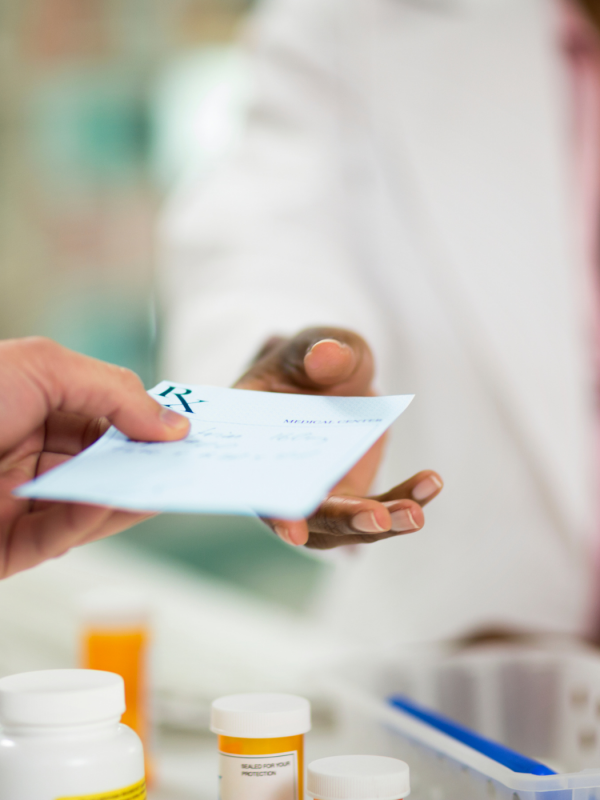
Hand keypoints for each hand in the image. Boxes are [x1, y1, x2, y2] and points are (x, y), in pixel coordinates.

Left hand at [0, 337, 189, 577]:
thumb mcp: (45, 368)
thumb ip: (116, 393)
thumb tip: (173, 425)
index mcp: (41, 407)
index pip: (112, 419)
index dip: (152, 423)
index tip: (191, 430)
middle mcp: (36, 454)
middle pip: (111, 464)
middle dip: (150, 463)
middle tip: (194, 462)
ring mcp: (26, 500)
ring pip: (96, 504)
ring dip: (130, 494)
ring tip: (167, 483)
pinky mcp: (14, 545)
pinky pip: (64, 533)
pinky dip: (91, 518)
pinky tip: (111, 500)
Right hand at [236, 327, 442, 547]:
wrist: (336, 378)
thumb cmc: (314, 359)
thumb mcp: (317, 343)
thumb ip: (319, 348)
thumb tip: (325, 357)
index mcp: (253, 442)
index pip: (253, 482)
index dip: (272, 510)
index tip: (294, 530)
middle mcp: (281, 479)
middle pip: (304, 516)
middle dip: (340, 519)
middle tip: (375, 518)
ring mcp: (318, 494)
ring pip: (345, 523)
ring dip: (381, 523)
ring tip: (414, 513)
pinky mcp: (353, 497)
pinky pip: (380, 508)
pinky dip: (407, 500)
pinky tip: (430, 483)